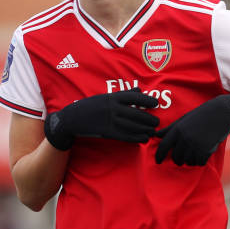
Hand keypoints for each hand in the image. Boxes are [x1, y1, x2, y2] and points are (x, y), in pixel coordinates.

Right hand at [44, 88, 159, 149]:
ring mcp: (110, 121)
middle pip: (135, 113)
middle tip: (157, 122)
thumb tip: (139, 89)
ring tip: (152, 132)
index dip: (146, 100)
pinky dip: (136, 138)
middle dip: (148, 119)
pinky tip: (143, 139)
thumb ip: (123, 94)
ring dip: (144, 129)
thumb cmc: (90, 106)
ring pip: (132, 126)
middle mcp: (113, 108)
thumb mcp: (106, 97)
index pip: (134, 97)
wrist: (72, 119)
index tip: (155, 104)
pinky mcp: (107, 132)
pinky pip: (125, 136)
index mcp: (112, 97)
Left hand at [155, 90, 229, 165]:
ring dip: (190, 160)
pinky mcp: (205, 151)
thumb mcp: (184, 119)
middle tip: (182, 158)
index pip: (163, 146)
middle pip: (176, 157)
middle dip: (178, 160)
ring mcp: (195, 145)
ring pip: (187, 161)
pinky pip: (199, 163)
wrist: (221, 113)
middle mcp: (184, 138)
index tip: (158, 161)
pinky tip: (203, 154)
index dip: (159, 155)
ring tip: (195, 152)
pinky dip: (200, 161)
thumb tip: (156, 134)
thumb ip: (170, 128)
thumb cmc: (201, 115)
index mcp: (177, 129)